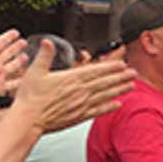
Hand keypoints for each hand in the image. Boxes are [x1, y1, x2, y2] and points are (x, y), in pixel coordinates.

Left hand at [0, 22, 26, 113]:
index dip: (7, 37)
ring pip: (12, 66)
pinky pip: (12, 84)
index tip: (15, 32)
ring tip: (26, 56)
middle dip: (16, 47)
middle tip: (24, 42)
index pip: (0, 42)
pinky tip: (25, 79)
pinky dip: (19, 82)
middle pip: (8, 52)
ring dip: (19, 61)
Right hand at [12, 38, 136, 133]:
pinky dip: (109, 107)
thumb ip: (44, 56)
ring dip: (119, 90)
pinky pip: (98, 111)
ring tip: (131, 85)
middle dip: (121, 77)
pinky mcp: (79, 117)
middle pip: (104, 82)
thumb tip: (47, 42)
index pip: (95, 71)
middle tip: (134, 73)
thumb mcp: (35, 72)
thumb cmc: (30, 97)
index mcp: (70, 79)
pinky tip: (118, 104)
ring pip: (105, 96)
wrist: (28, 120)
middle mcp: (79, 92)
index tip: (122, 64)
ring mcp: (80, 105)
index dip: (110, 67)